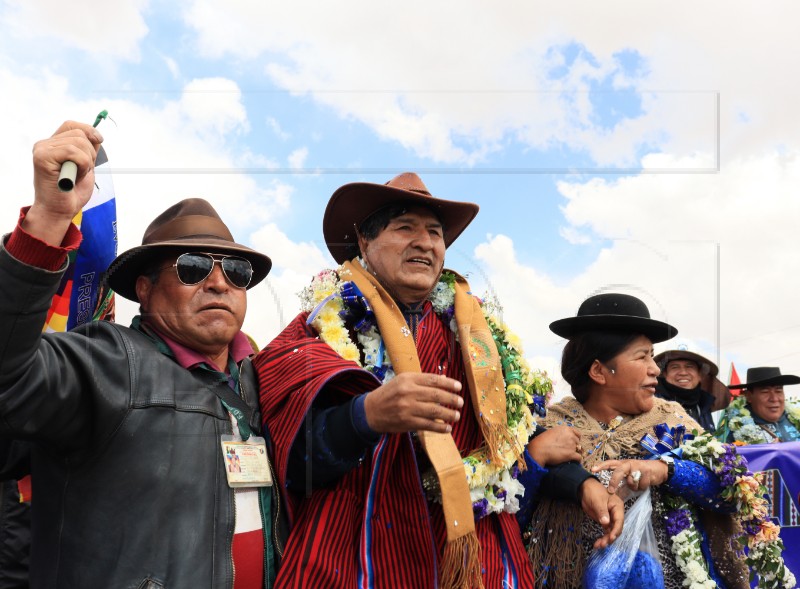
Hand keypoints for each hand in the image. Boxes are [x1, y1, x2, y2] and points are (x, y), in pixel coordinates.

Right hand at [25, 121, 103, 245]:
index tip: (99, 141)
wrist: (59, 211)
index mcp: (54, 145)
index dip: (89, 131)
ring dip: (86, 162)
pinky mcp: (42, 157)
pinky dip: (81, 165)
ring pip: (78, 143)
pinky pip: (72, 151)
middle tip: (82, 171)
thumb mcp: (86, 166)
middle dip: (90, 154)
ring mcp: (42, 150)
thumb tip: (96, 135)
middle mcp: (45, 144)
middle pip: (79, 134)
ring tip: (76, 176)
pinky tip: (73, 177)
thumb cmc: (71, 192)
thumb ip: (88, 150)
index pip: (72, 125)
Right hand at [363, 372, 463, 433]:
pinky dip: (440, 427)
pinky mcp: (407, 422)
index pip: (433, 380)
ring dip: (449, 414)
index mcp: (408, 379)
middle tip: (461, 402)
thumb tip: (444, 379)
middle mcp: (408, 392)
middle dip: (452, 399)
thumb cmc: (389, 394)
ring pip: (434, 411)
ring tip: (456, 416)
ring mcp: (407, 408)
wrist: (371, 411)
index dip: (448, 383)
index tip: (459, 387)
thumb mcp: (402, 381)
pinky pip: (428, 425)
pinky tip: (447, 428)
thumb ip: (422, 380)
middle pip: (436, 395)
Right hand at [526, 425, 581, 466]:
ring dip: (575, 452)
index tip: (572, 442)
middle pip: (578, 442)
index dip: (576, 438)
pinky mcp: (571, 454)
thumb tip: (564, 439)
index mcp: (566, 429)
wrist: (539, 450)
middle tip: (567, 449)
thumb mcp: (552, 432)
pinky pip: (579, 457)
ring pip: (579, 449)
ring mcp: (572, 445)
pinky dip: (578, 460)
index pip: (577, 433)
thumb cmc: (542, 440)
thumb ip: (560, 434)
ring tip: (569, 456)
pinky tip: (574, 461)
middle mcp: (571, 436)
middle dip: (574, 445)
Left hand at [579, 477, 623, 548]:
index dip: (616, 530)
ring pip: (611, 532)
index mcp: (617, 507)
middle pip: (616, 529)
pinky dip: (602, 537)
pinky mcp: (604, 521)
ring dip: (606, 539)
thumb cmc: (593, 491)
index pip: (619, 521)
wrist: (585, 488)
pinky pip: (605, 531)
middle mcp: (615, 514)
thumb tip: (606, 523)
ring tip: (598, 546)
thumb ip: (602, 511)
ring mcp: (610, 518)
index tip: (611, 538)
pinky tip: (598, 543)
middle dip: (610, 537)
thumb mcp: (598, 500)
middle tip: (603, 544)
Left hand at [591, 458, 668, 493]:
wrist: (659, 469)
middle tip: (610, 490)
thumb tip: (612, 492)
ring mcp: (638, 467)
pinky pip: (641, 485)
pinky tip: (645, 483)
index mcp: (623, 464)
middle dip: (614, 481)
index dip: (601, 466)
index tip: (592, 469)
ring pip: (631, 481)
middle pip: (618, 471)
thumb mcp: (630, 474)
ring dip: (634, 486)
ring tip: (638, 484)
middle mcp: (629, 464)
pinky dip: (642, 487)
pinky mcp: (647, 471)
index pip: (610, 463)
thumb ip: (621, 480)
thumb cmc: (641, 472)